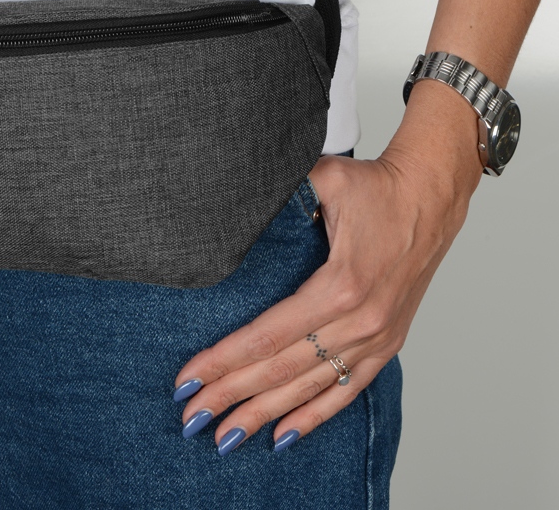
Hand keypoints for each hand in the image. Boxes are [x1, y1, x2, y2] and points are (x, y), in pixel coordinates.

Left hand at [173, 89, 482, 452]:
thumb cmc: (375, 187)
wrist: (431, 196)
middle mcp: (358, 321)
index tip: (187, 379)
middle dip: (230, 396)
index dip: (223, 362)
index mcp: (338, 287)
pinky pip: (347, 389)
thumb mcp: (324, 179)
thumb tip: (232, 209)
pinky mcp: (386, 343)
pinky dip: (314, 415)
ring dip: (265, 414)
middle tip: (190, 418)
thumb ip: (280, 197)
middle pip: (280, 370)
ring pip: (309, 388)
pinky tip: (283, 436)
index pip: (265, 336)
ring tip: (226, 437)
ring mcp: (375, 337)